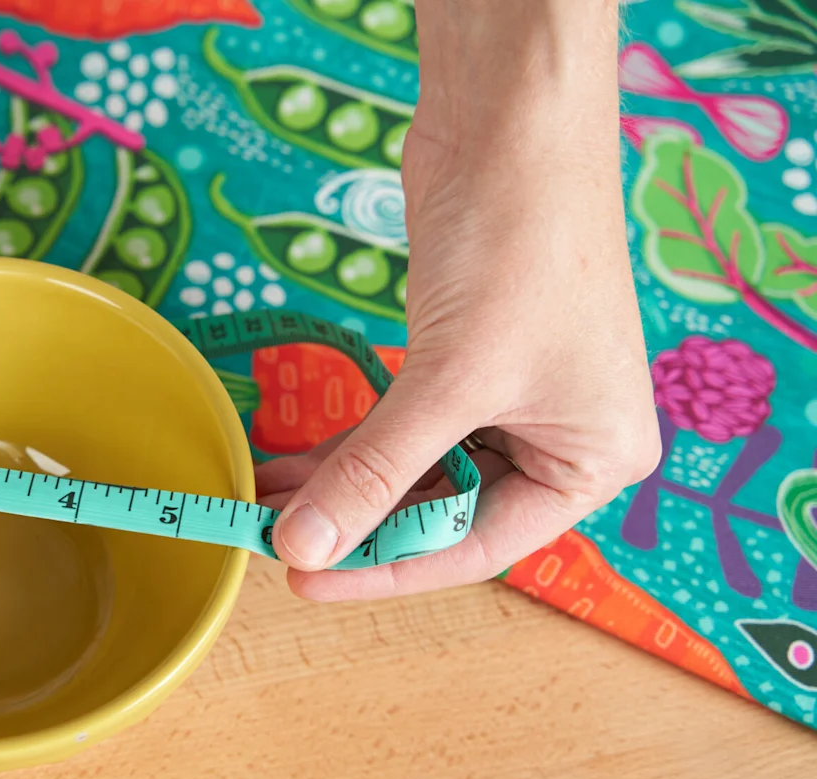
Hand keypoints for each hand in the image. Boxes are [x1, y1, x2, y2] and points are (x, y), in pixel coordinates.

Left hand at [257, 0, 660, 599]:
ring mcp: (508, 400)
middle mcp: (556, 440)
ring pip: (413, 472)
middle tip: (273, 543)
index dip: (385, 569)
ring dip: (340, 488)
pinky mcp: (460, 363)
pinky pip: (397, 427)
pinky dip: (345, 446)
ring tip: (262, 506)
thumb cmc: (519, 249)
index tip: (306, 580)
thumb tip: (302, 548)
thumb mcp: (447, 380)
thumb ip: (375, 472)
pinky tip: (286, 466)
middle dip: (357, 525)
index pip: (476, 547)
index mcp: (591, 463)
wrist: (511, 124)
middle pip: (442, 512)